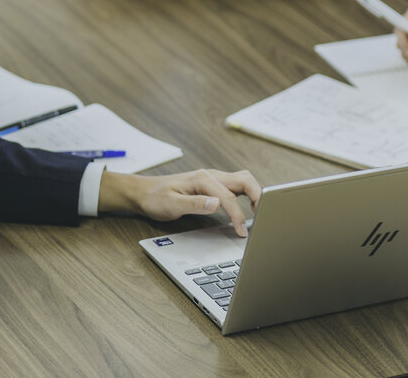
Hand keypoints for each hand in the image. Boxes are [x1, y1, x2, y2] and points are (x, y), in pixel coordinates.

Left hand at [99, 169, 260, 236]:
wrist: (144, 192)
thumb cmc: (155, 198)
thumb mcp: (172, 204)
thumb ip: (195, 203)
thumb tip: (216, 203)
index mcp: (202, 179)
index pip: (229, 197)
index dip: (238, 215)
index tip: (243, 231)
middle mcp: (210, 175)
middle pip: (244, 180)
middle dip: (258, 196)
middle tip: (263, 216)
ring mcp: (212, 178)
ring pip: (242, 180)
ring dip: (254, 194)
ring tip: (259, 213)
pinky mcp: (212, 184)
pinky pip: (235, 186)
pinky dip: (246, 195)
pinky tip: (247, 207)